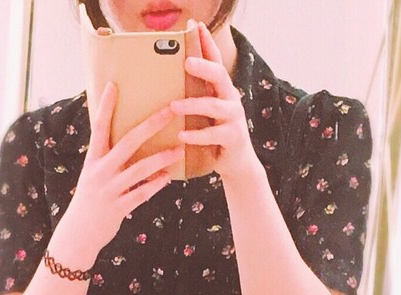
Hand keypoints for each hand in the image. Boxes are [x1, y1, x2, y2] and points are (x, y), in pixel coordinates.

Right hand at [51, 83, 181, 266]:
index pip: (99, 127)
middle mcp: (101, 171)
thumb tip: (128, 139)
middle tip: (169, 111)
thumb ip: (108, 157)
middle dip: (150, 125)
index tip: (113, 85)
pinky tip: (167, 177)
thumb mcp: (94, 174)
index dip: (105, 106)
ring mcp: (110, 190)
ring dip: (161, 158)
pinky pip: (141, 194)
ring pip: (139, 169)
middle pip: (128, 142)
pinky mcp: (118, 208)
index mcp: (94, 159)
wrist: (79, 234)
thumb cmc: (91, 200)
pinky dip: (155, 185)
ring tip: (179, 149)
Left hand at [170, 22, 258, 185]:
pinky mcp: (233, 138)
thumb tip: (164, 88)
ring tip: (174, 106)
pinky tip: (182, 134)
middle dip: (203, 66)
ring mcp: (233, 118)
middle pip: (219, 75)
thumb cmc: (214, 136)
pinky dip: (196, 135)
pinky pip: (213, 134)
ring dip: (193, 104)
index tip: (196, 26)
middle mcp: (230, 99)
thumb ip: (193, 99)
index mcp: (221, 90)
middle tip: (186, 61)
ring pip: (213, 106)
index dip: (207, 43)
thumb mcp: (204, 114)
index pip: (215, 61)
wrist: (236, 163)